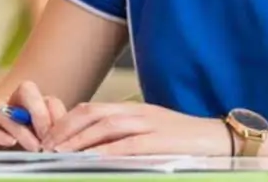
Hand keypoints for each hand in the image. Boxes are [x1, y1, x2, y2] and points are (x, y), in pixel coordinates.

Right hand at [0, 80, 66, 151]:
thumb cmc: (28, 152)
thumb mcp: (45, 143)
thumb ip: (55, 135)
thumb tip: (68, 139)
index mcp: (34, 106)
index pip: (49, 99)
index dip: (56, 114)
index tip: (62, 136)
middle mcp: (13, 105)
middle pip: (26, 89)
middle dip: (39, 112)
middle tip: (47, 137)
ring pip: (1, 109)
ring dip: (19, 127)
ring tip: (34, 147)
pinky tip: (10, 143)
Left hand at [42, 101, 232, 155]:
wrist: (220, 139)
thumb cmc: (184, 141)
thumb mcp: (151, 132)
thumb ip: (126, 137)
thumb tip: (96, 149)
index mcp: (133, 110)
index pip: (91, 110)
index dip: (66, 122)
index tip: (49, 138)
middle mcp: (138, 112)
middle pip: (92, 114)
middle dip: (65, 130)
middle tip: (47, 147)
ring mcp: (150, 124)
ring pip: (105, 127)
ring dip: (79, 140)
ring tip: (60, 153)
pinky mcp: (162, 140)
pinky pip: (129, 144)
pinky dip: (108, 151)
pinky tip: (92, 159)